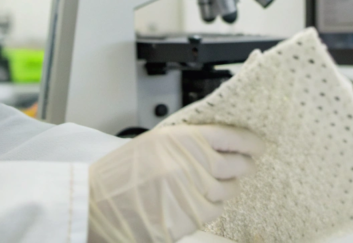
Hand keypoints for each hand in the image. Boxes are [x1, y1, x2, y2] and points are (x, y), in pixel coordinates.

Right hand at [87, 124, 263, 242]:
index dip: (247, 141)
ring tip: (211, 185)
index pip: (228, 136)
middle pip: (234, 165)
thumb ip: (187, 141)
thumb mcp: (154, 143)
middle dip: (241, 166)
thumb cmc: (121, 173)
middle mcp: (189, 163)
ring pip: (226, 191)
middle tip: (243, 165)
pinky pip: (213, 211)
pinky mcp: (188, 217)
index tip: (257, 145)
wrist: (96, 203)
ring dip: (225, 188)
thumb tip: (220, 144)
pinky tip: (197, 201)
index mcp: (180, 138)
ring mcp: (190, 192)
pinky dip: (211, 206)